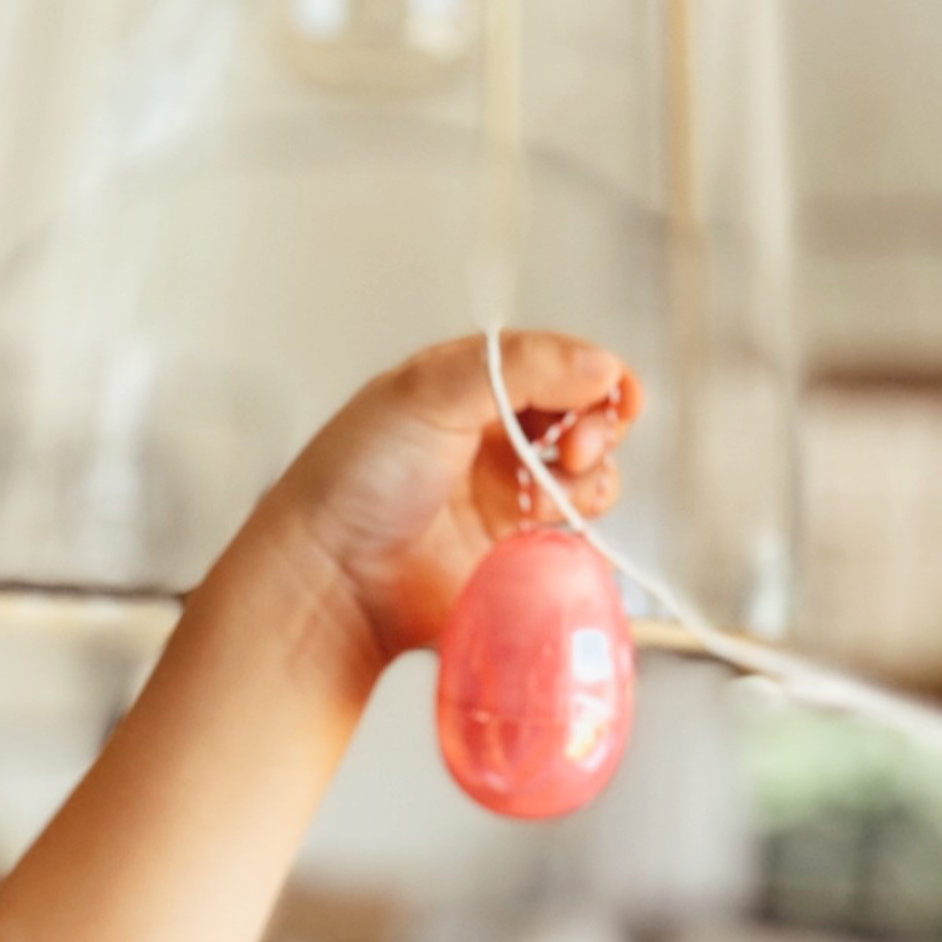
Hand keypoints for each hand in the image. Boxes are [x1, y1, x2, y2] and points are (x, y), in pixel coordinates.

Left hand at [260, 332, 638, 685]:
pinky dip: (580, 532)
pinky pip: (573, 538)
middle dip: (599, 428)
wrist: (331, 576)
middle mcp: (495, 436)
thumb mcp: (431, 392)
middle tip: (577, 448)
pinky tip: (549, 531)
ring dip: (593, 480)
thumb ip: (518, 367)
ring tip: (556, 495)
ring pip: (590, 478)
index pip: (559, 365)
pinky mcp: (514, 555)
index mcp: (473, 383)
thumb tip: (603, 367)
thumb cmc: (357, 476)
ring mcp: (507, 497)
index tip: (610, 397)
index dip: (594, 377)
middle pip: (586, 419)